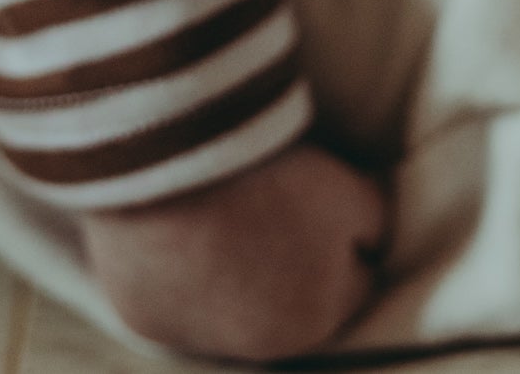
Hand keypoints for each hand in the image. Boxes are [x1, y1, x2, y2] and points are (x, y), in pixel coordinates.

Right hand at [81, 141, 388, 362]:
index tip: (335, 201)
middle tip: (280, 203)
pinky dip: (182, 269)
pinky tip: (184, 228)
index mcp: (317, 319)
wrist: (170, 173)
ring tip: (232, 211)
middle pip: (295, 299)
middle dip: (296, 261)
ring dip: (238, 270)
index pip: (357, 281)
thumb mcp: (352, 191)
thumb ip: (374, 221)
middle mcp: (259, 347)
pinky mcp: (145, 318)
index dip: (353, 236)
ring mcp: (195, 338)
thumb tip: (374, 235)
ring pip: (234, 305)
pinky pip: (176, 296)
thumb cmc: (272, 182)